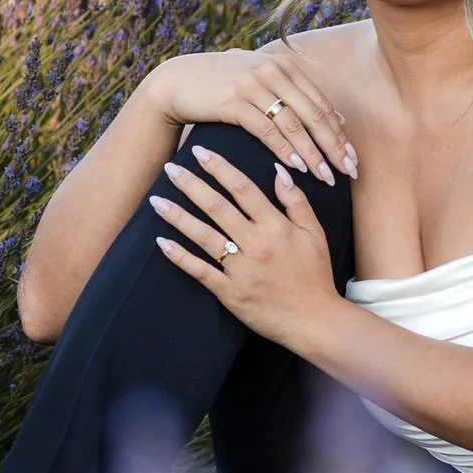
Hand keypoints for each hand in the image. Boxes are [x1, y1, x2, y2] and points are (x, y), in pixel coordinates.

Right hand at [140, 48, 355, 184]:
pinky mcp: (234, 100)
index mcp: (286, 66)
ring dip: (313, 154)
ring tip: (326, 177)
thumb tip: (332, 116)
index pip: (322, 105)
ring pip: (294, 125)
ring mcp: (254, 84)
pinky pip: (267, 130)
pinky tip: (297, 168)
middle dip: (335, 147)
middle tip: (349, 172)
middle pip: (315, 115)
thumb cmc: (223, 86)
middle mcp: (273, 71)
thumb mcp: (259, 80)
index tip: (353, 159)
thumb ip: (293, 94)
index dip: (340, 134)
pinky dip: (285, 150)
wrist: (178, 81)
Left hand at [151, 147, 343, 349]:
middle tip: (170, 167)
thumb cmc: (316, 275)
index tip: (201, 152)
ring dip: (178, 216)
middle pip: (217, 207)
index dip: (220, 168)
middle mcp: (256, 244)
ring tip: (156, 200)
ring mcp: (241, 270)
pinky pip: (200, 271)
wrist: (315, 321)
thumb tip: (279, 171)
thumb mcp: (315, 234)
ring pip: (204, 236)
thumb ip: (296, 202)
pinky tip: (162, 242)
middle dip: (191, 184)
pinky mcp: (230, 292)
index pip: (243, 189)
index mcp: (276, 227)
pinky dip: (180, 257)